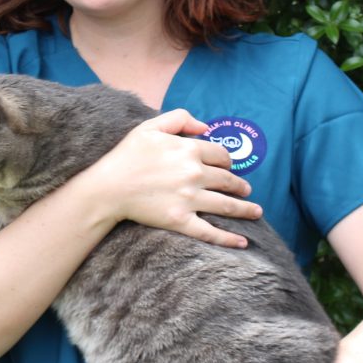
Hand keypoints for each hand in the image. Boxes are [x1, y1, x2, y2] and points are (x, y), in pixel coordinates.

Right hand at [82, 109, 261, 247]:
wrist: (107, 187)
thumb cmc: (126, 155)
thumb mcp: (150, 126)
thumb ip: (180, 119)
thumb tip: (205, 126)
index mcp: (189, 149)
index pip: (221, 154)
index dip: (228, 160)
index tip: (229, 165)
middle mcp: (194, 173)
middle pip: (228, 179)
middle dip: (240, 185)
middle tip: (246, 190)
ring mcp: (189, 199)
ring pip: (227, 205)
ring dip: (245, 209)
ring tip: (256, 211)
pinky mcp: (181, 220)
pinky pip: (210, 232)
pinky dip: (229, 239)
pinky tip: (243, 242)